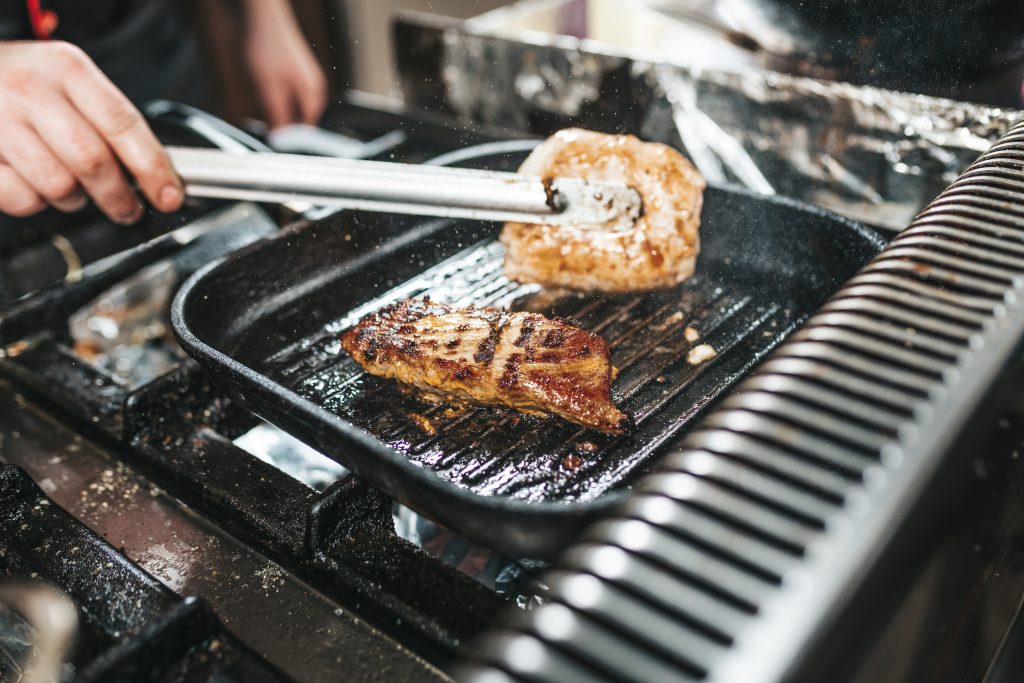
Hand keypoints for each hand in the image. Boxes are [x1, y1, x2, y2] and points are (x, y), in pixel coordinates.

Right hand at [0, 41, 182, 223]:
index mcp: (67, 68)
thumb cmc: (25, 83)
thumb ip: (111, 122)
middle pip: (93, 161)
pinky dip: (35, 202)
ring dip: (74, 199)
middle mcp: (31, 90)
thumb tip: (157, 172)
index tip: (170, 195)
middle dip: (119, 196)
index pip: (123, 124)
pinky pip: (22, 198)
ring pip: (59, 185)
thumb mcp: (71, 81)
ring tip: (71, 185)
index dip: (153, 168)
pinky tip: (33, 182)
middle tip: (127, 208)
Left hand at [243, 0, 327, 129]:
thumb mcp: (268, 88)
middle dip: (282, 128)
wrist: (261, 16)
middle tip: (262, 130)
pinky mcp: (296, 75)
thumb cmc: (266, 47)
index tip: (271, 145)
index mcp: (313, 95)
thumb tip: (279, 139)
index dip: (289, 141)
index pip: (306, 131)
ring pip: (293, 109)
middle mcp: (314, 90)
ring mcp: (306, 81)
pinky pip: (289, 98)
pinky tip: (263, 98)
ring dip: (277, 115)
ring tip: (260, 115)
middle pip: (300, 121)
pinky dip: (276, 103)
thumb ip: (276, 115)